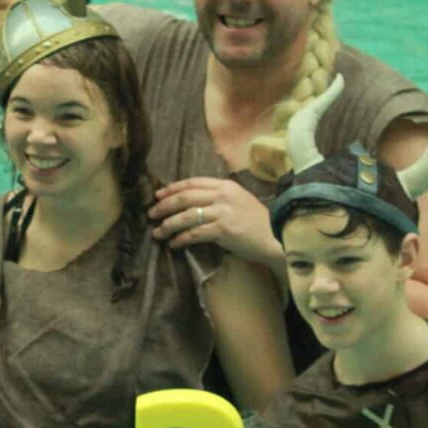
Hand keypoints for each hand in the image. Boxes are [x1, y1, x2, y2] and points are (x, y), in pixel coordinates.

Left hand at [149, 177, 281, 266]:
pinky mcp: (224, 230)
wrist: (276, 237)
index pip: (193, 183)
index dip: (172, 189)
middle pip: (185, 197)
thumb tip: (190, 203)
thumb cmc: (257, 222)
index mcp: (226, 186)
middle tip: (151, 214)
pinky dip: (181, 239)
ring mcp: (223, 212)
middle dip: (164, 206)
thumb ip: (218, 198)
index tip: (157, 195)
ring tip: (157, 232)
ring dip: (168, 225)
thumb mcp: (238, 201)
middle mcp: (223, 195)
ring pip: (186, 216)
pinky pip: (195, 233)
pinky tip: (173, 244)